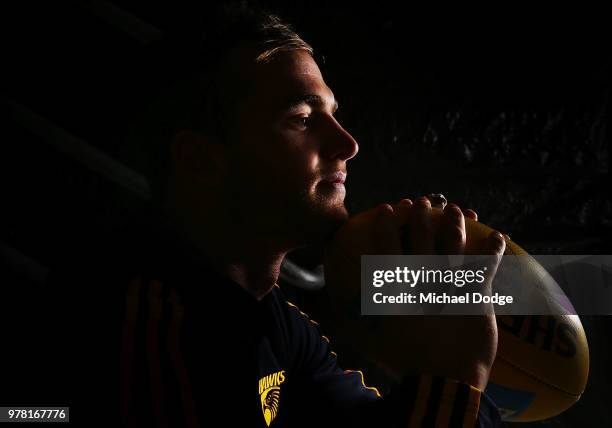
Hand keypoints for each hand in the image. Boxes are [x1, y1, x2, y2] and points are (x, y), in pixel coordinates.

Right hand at [324, 196, 505, 389]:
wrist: (444, 377)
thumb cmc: (409, 359)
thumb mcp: (380, 332)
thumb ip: (367, 312)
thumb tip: (345, 303)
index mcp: (402, 285)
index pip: (390, 246)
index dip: (387, 225)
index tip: (387, 209)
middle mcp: (426, 278)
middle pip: (423, 237)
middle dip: (422, 215)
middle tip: (423, 202)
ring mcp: (452, 282)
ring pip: (454, 242)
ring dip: (455, 223)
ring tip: (457, 210)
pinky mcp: (476, 293)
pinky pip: (487, 264)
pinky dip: (494, 248)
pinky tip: (497, 235)